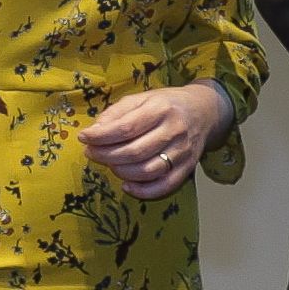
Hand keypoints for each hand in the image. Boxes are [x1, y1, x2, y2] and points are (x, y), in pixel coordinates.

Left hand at [78, 82, 231, 198]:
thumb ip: (117, 113)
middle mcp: (174, 130)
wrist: (204, 111)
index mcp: (161, 109)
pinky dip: (143, 191)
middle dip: (106, 155)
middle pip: (135, 151)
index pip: (126, 128)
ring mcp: (182, 152)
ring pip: (147, 170)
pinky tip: (127, 185)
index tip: (84, 138)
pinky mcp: (187, 168)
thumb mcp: (141, 98)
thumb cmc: (166, 104)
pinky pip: (165, 186)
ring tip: (109, 164)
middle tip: (91, 153)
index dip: (101, 136)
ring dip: (121, 172)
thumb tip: (94, 131)